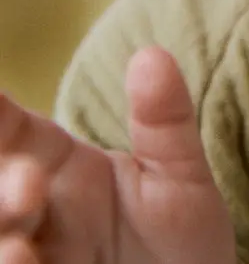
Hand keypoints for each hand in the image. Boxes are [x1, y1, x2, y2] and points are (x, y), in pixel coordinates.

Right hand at [0, 47, 234, 263]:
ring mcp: (36, 257)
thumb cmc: (181, 240)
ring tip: (19, 251)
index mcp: (58, 165)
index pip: (10, 129)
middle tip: (29, 185)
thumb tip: (151, 55)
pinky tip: (25, 263)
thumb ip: (165, 121)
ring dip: (2, 243)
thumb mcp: (179, 178)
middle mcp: (35, 213)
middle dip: (1, 187)